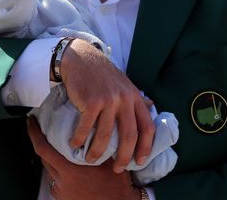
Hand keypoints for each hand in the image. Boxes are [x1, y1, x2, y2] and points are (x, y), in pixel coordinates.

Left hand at [27, 117, 139, 199]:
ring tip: (60, 150)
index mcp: (70, 169)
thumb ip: (96, 143)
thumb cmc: (115, 184)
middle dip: (42, 144)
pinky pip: (54, 181)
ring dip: (52, 159)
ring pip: (49, 170)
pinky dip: (58, 173)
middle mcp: (62, 181)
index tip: (31, 122)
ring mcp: (61, 191)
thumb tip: (90, 125)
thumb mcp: (107, 158)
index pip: (43, 148)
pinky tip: (68, 168)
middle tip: (43, 131)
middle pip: (44, 158)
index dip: (34, 133)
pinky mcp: (62, 198)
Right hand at [61, 40, 155, 171]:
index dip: (145, 147)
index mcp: (135, 97)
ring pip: (106, 135)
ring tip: (91, 159)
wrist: (81, 58)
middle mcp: (125, 99)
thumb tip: (151, 106)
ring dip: (97, 152)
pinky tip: (75, 145)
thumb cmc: (102, 73)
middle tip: (117, 168)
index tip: (140, 162)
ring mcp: (108, 100)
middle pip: (129, 136)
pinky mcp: (91, 101)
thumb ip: (136, 97)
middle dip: (123, 157)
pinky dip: (79, 139)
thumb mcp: (124, 83)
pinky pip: (86, 127)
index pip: (147, 127)